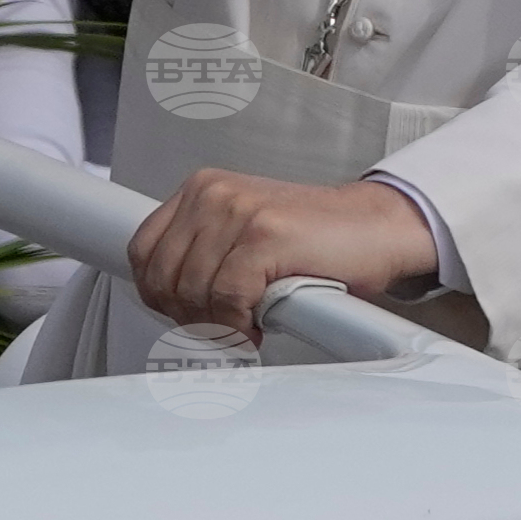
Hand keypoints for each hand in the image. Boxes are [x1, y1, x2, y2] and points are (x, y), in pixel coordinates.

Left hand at [126, 170, 439, 339]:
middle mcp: (214, 194)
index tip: (186, 316)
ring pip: (192, 292)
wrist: (377, 229)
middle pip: (163, 278)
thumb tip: (166, 302)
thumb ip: (204, 254)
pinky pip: (228, 300)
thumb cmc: (316, 241)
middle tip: (219, 329)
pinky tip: (256, 328)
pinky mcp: (265, 235)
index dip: (159, 296)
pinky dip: (237, 327)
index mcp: (202, 190)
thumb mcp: (244, 235)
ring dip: (216, 326)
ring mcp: (239, 211)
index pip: (143, 252)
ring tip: (244, 327)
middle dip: (187, 317)